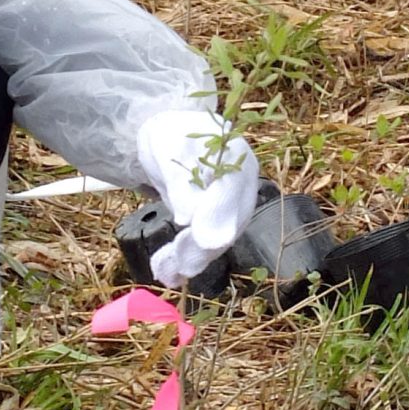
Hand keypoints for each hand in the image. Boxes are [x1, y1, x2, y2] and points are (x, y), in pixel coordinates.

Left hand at [136, 105, 258, 286]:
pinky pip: (206, 245)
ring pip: (218, 240)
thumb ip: (180, 181)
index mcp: (235, 156)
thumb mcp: (169, 149)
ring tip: (166, 271)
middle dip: (202, 246)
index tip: (203, 239)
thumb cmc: (170, 137)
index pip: (231, 190)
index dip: (217, 215)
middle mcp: (242, 185)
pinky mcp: (219, 222)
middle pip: (229, 222)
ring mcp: (233, 206)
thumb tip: (187, 218)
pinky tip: (168, 272)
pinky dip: (187, 259)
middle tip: (180, 264)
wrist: (169, 138)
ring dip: (192, 258)